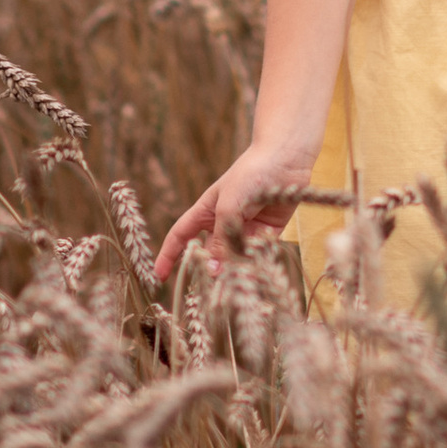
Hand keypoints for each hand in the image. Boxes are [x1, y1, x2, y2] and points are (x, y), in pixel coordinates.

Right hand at [154, 137, 317, 281]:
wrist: (287, 158)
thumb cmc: (250, 174)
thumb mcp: (227, 207)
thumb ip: (220, 239)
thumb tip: (213, 270)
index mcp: (206, 211)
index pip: (181, 236)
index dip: (169, 255)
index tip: (159, 277)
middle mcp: (224, 222)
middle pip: (210, 253)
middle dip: (207, 270)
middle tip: (209, 289)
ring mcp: (246, 228)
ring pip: (235, 258)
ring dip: (233, 272)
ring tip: (234, 286)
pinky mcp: (269, 232)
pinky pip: (259, 255)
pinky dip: (255, 263)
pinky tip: (256, 269)